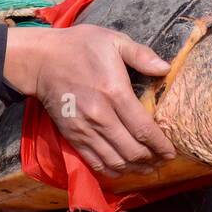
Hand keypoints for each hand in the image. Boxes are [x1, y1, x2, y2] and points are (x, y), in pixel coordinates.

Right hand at [3, 25, 175, 177]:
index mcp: (115, 92)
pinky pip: (95, 162)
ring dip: (135, 169)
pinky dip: (112, 171)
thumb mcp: (114, 40)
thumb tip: (166, 69)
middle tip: (163, 162)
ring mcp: (85, 129)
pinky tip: (124, 170)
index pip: (144, 130)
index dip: (160, 146)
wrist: (41, 60)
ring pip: (115, 161)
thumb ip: (141, 55)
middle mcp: (101, 116)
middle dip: (152, 161)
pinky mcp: (72, 136)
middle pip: (132, 151)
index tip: (171, 152)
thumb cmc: (80, 47)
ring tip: (148, 169)